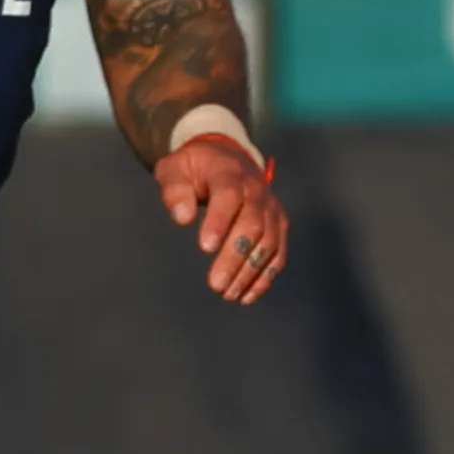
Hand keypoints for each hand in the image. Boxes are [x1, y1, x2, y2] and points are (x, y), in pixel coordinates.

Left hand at [158, 135, 288, 304]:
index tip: (205, 248)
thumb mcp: (175, 169)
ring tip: (228, 294)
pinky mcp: (278, 224)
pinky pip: (278, 252)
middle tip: (215, 284)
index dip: (219, 221)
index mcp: (229, 173)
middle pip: (252, 224)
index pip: (229, 196)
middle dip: (235, 257)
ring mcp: (271, 208)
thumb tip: (183, 217)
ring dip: (250, 271)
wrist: (227, 158)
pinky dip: (266, 276)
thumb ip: (176, 190)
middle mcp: (257, 190)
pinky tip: (247, 295)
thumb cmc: (194, 168)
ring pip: (268, 242)